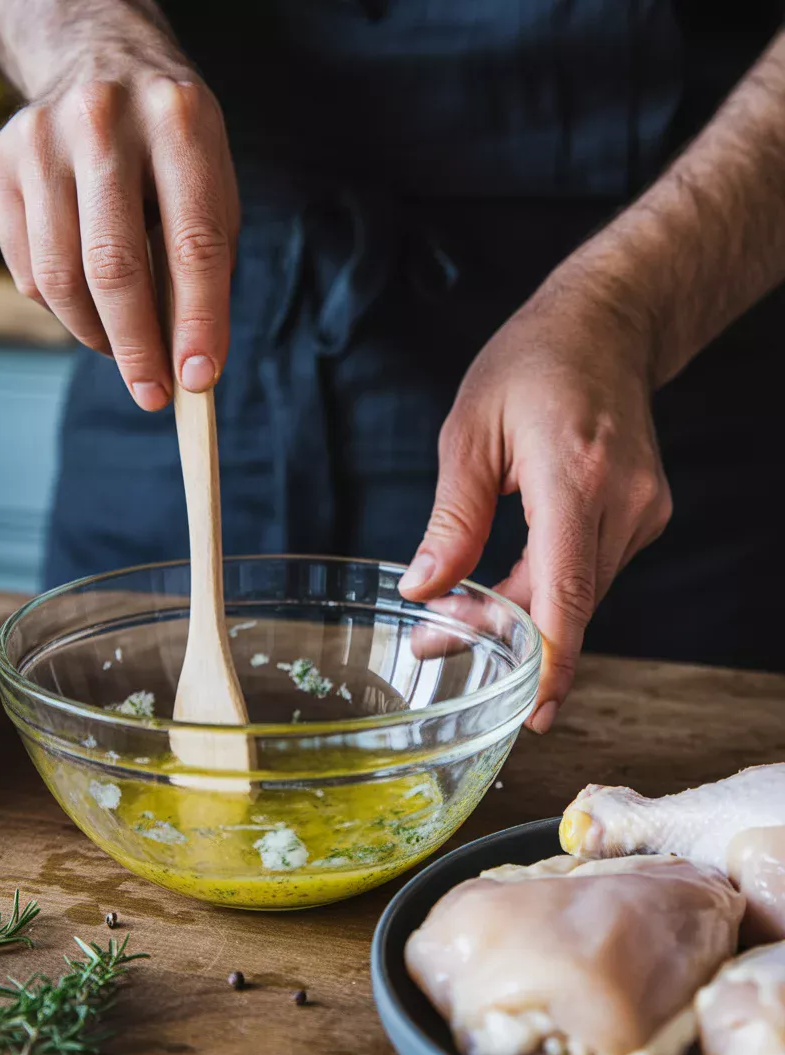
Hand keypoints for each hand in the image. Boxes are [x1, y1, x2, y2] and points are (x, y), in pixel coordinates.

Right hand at [0, 45, 238, 407]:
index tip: (198, 379)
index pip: (194, 244)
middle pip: (115, 266)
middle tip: (152, 394)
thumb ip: (207, 270)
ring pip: (62, 277)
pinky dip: (62, 307)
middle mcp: (104, 121)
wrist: (100, 64)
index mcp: (180, 123)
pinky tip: (88, 302)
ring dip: (96, 334)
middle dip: (137, 347)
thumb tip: (190, 366)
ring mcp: (42, 139)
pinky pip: (29, 270)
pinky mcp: (1, 161)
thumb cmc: (173, 151)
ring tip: (123, 348)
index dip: (198, 321)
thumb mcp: (213, 191)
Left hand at [399, 278, 672, 732]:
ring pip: (581, 592)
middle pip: (566, 600)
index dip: (550, 661)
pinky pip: (592, 570)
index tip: (531, 712)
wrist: (607, 326)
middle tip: (438, 641)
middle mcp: (622, 500)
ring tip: (460, 611)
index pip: (565, 590)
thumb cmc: (532, 364)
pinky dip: (549, 586)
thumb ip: (452, 517)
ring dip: (525, 613)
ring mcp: (643, 509)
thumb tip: (423, 588)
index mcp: (575, 475)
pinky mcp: (646, 514)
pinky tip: (508, 582)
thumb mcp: (470, 432)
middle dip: (506, 637)